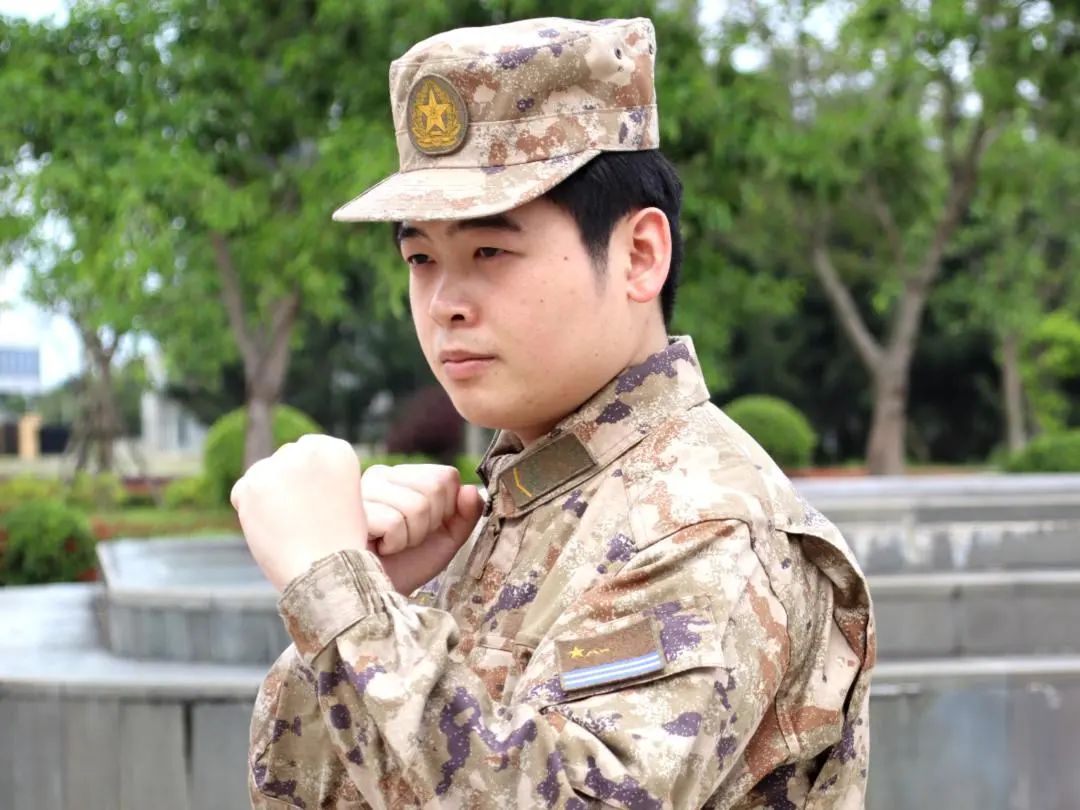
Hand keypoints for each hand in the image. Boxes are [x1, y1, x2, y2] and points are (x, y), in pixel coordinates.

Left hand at [230, 435, 367, 590]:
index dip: (310, 481)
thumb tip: (286, 469)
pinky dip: (249, 510)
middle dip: (288, 484)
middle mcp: (309, 449)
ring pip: (263, 474)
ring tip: (288, 526)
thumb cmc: (338, 543)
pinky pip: (242, 492)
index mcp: (337, 450)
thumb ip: (320, 475)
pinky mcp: (252, 484)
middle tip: (301, 520)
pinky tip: (272, 529)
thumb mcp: (344, 495)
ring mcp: (279, 465)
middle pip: (286, 459)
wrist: (325, 573)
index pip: (310, 451)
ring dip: (269, 496)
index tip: (317, 504)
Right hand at [361, 463, 483, 595]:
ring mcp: (365, 489)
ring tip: (391, 545)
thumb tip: (471, 490)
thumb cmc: (406, 564)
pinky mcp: (353, 509)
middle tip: (407, 538)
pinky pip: (395, 522)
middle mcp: (382, 474)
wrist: (375, 598)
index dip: (447, 509)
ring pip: (417, 505)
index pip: (446, 476)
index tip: (427, 527)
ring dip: (411, 536)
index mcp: (404, 476)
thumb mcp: (447, 540)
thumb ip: (466, 515)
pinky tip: (378, 547)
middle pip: (435, 487)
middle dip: (429, 524)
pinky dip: (394, 543)